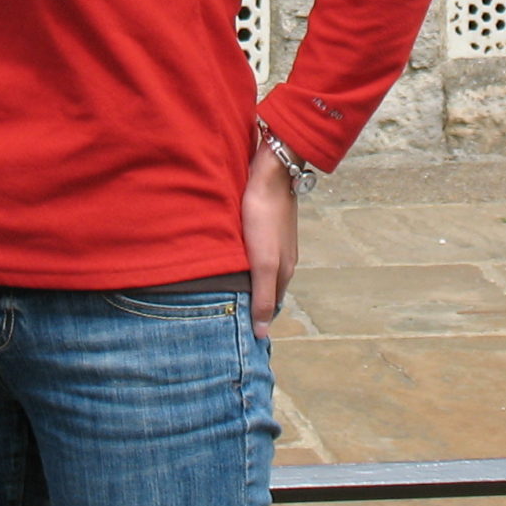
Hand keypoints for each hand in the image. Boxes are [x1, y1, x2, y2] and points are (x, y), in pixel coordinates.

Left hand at [241, 140, 299, 340]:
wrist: (271, 172)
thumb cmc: (264, 216)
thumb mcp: (264, 262)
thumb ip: (263, 296)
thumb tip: (261, 333)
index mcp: (284, 271)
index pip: (271, 305)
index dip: (256, 317)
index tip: (237, 328)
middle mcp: (283, 258)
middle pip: (266, 288)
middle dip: (250, 300)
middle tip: (224, 310)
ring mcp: (275, 240)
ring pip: (259, 268)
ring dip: (245, 279)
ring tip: (221, 286)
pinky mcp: (265, 224)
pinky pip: (253, 250)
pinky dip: (242, 260)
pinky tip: (227, 257)